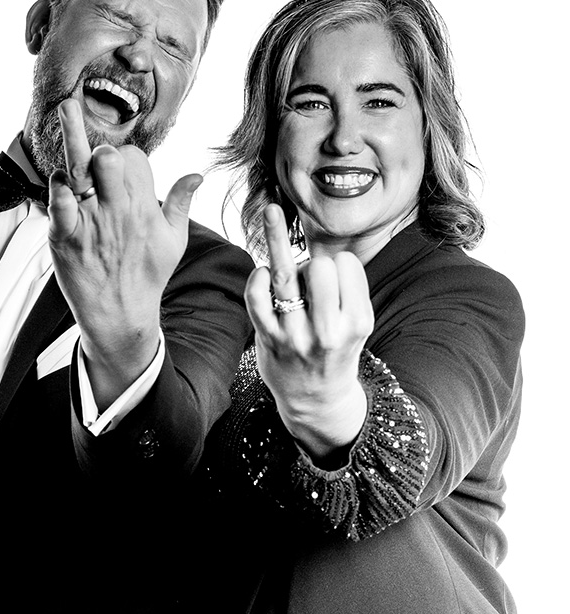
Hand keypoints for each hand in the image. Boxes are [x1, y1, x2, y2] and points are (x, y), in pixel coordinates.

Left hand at [48, 98, 200, 410]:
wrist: (121, 318)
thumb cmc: (147, 276)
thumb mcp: (173, 241)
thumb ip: (179, 204)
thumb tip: (196, 175)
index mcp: (144, 206)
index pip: (135, 160)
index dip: (127, 158)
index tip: (122, 171)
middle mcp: (118, 210)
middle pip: (112, 159)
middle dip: (107, 151)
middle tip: (102, 157)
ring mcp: (91, 222)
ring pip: (83, 171)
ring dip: (74, 138)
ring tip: (67, 105)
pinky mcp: (65, 238)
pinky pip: (60, 204)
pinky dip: (57, 187)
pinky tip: (58, 175)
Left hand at [245, 203, 372, 462]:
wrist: (317, 400)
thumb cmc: (336, 351)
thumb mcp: (356, 325)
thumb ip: (344, 290)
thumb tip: (308, 249)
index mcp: (357, 322)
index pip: (347, 264)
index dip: (338, 263)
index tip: (336, 278)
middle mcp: (328, 331)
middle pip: (319, 266)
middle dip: (313, 262)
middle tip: (311, 282)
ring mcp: (295, 336)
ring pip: (286, 273)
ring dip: (280, 247)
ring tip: (271, 213)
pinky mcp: (268, 340)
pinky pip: (256, 297)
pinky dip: (257, 277)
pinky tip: (263, 273)